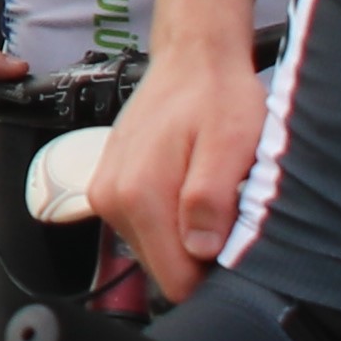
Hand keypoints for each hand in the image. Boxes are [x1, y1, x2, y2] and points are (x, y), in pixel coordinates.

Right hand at [93, 32, 274, 296]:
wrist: (190, 59)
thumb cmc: (218, 98)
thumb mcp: (232, 142)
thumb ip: (211, 196)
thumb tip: (200, 250)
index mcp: (138, 195)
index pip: (176, 280)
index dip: (214, 274)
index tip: (236, 242)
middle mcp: (111, 200)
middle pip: (164, 269)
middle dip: (199, 254)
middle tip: (228, 210)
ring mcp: (104, 195)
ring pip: (155, 251)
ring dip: (185, 236)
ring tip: (208, 194)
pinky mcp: (106, 190)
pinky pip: (144, 230)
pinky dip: (170, 220)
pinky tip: (188, 188)